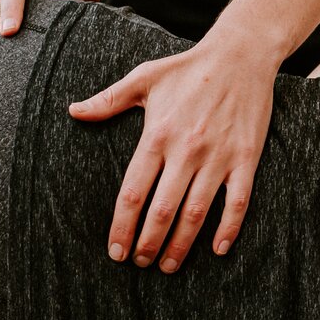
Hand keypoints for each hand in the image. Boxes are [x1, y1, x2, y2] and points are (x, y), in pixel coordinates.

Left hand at [66, 38, 278, 272]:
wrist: (241, 54)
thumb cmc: (188, 68)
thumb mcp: (144, 78)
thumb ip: (108, 100)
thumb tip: (73, 111)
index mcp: (158, 135)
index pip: (133, 192)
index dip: (122, 227)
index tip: (116, 250)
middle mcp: (186, 150)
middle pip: (162, 210)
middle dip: (148, 243)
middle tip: (140, 263)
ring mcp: (218, 156)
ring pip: (197, 212)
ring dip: (181, 244)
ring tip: (168, 265)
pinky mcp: (246, 157)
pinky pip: (238, 201)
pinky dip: (229, 228)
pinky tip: (217, 249)